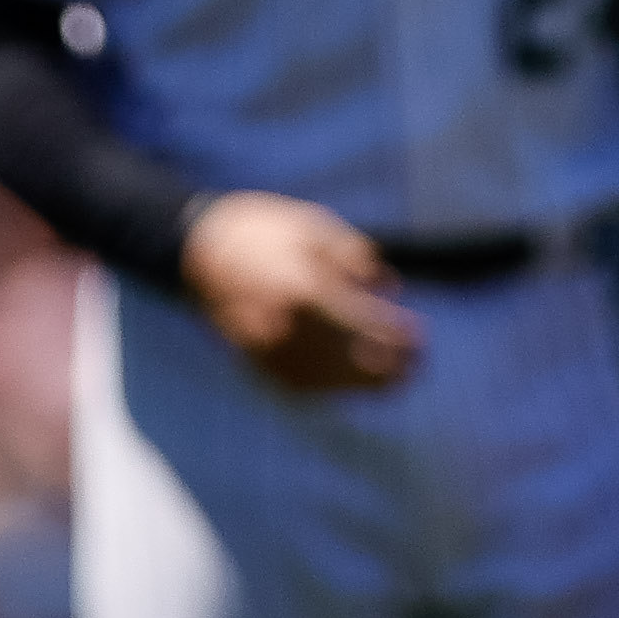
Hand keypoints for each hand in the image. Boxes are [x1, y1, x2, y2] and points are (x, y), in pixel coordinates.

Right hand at [179, 191, 422, 391]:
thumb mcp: (317, 228)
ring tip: (393, 382)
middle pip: (349, 363)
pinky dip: (328, 389)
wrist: (198, 248)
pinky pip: (298, 386)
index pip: (365, 327)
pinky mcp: (252, 362)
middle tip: (417, 365)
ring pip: (325, 383)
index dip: (397, 337)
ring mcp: (266, 351)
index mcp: (305, 291)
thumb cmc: (264, 229)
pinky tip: (350, 384)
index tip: (420, 338)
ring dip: (362, 385)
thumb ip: (358, 257)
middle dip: (388, 368)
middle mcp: (285, 329)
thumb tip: (391, 288)